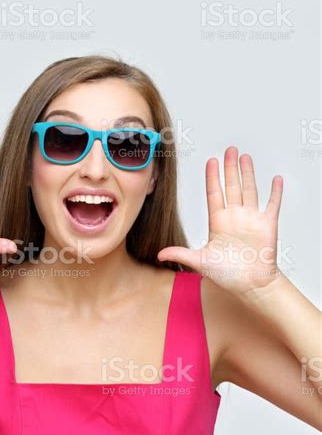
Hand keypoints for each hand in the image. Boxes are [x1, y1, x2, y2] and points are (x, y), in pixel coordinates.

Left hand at [157, 146, 283, 294]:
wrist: (250, 286)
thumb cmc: (227, 275)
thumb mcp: (200, 262)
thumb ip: (180, 253)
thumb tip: (159, 254)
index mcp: (218, 221)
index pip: (214, 193)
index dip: (212, 177)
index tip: (210, 161)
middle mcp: (234, 217)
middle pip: (231, 186)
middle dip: (230, 167)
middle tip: (229, 149)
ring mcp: (251, 219)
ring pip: (250, 190)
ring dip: (248, 173)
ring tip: (245, 157)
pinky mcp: (267, 224)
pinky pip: (272, 204)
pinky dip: (275, 192)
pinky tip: (275, 179)